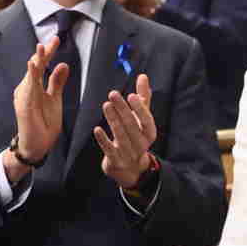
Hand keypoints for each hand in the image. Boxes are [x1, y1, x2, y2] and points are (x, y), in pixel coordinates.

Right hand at [7, 34, 71, 171]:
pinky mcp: (23, 106)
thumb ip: (56, 82)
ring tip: (42, 48)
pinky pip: (27, 89)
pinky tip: (33, 67)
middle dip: (44, 53)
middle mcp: (27, 88)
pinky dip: (30, 77)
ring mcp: (24, 96)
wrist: (37, 146)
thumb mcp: (54, 99)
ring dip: (36, 61)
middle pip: (35, 66)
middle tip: (53, 40)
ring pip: (31, 75)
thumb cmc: (44, 123)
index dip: (48, 52)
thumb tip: (63, 64)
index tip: (57, 39)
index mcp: (34, 86)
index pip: (41, 65)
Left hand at [93, 74, 157, 189]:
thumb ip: (142, 98)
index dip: (139, 108)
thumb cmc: (136, 137)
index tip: (131, 95)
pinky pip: (109, 150)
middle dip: (122, 109)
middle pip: (132, 125)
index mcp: (149, 133)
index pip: (147, 120)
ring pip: (120, 135)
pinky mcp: (116, 161)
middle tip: (113, 94)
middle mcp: (141, 144)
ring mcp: (129, 154)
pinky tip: (97, 129)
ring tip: (106, 105)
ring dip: (113, 120)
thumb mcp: (141, 119)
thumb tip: (143, 76)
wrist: (131, 169)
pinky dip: (103, 139)